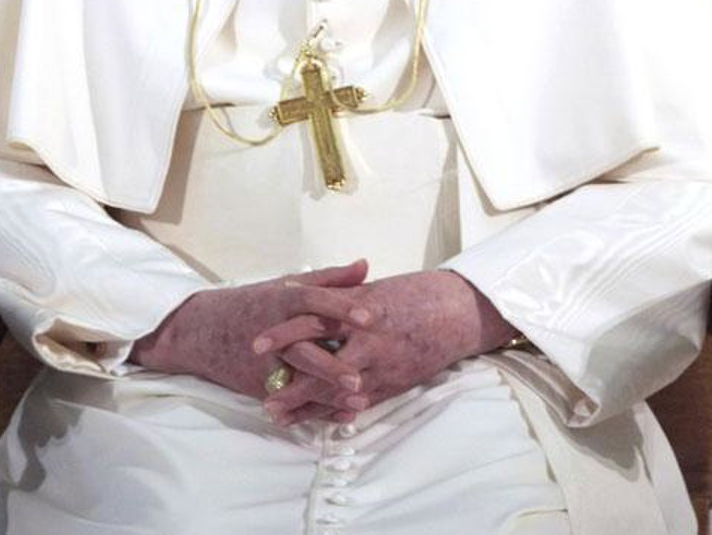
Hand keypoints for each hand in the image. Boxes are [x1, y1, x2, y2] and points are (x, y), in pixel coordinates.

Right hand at [130, 259, 371, 405]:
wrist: (203, 331)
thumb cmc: (254, 303)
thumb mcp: (288, 284)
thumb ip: (330, 278)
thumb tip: (366, 265)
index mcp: (282, 301)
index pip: (314, 302)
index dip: (341, 309)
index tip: (370, 319)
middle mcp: (274, 332)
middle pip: (304, 348)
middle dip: (332, 364)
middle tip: (361, 376)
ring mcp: (265, 363)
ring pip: (299, 381)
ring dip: (327, 393)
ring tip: (357, 400)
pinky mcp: (261, 386)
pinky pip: (292, 401)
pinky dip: (316, 410)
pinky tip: (341, 415)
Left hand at [255, 270, 515, 424]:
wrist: (455, 312)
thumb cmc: (413, 294)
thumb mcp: (372, 288)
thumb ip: (337, 293)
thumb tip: (298, 289)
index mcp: (358, 306)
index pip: (312, 319)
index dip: (283, 332)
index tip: (255, 343)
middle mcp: (366, 336)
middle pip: (319, 360)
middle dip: (289, 379)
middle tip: (261, 393)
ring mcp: (380, 364)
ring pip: (335, 389)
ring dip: (305, 404)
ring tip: (277, 415)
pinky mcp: (391, 383)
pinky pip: (357, 403)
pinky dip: (333, 412)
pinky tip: (313, 422)